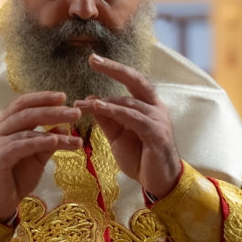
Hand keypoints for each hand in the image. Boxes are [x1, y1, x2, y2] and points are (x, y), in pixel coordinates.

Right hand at [0, 92, 82, 220]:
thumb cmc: (16, 178)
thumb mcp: (37, 158)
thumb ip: (47, 143)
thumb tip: (64, 128)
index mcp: (4, 125)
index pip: (22, 104)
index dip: (42, 98)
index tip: (63, 97)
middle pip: (26, 113)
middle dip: (52, 111)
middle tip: (75, 112)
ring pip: (25, 130)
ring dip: (51, 129)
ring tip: (72, 129)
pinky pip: (19, 146)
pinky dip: (38, 142)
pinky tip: (55, 142)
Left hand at [74, 54, 181, 197]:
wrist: (160, 182)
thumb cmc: (141, 157)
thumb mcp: (118, 136)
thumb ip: (106, 118)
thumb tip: (90, 99)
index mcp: (148, 106)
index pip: (131, 81)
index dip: (114, 70)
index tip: (93, 59)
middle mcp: (156, 108)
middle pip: (136, 81)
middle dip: (114, 69)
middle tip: (93, 60)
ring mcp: (158, 121)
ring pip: (129, 103)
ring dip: (104, 102)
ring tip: (82, 103)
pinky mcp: (157, 135)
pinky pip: (134, 119)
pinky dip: (116, 112)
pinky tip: (99, 108)